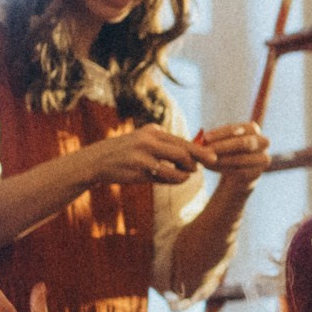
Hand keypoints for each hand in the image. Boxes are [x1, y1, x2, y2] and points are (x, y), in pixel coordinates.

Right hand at [84, 123, 204, 187]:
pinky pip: (164, 177)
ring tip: (187, 175)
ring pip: (176, 165)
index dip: (200, 150)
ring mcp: (143, 156)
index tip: (213, 157)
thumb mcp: (144, 142)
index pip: (182, 140)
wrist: (97, 161)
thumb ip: (164, 146)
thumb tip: (193, 155)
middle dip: (198, 161)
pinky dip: (173, 180)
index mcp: (152, 131)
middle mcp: (149, 141)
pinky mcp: (138, 171)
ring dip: (186, 173)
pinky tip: (174, 179)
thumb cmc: (126, 153)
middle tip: (205, 168)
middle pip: (184, 151)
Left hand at [195, 122, 269, 191]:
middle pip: (243, 143)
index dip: (221, 133)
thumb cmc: (226, 152)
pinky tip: (210, 167)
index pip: (237, 128)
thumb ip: (215, 138)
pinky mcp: (258, 173)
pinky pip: (240, 172)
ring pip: (241, 159)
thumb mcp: (221, 141)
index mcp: (253, 129)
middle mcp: (262, 142)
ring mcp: (263, 158)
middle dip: (222, 147)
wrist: (236, 176)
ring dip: (221, 160)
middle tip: (205, 150)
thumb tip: (202, 139)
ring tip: (204, 160)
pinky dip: (224, 169)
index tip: (205, 138)